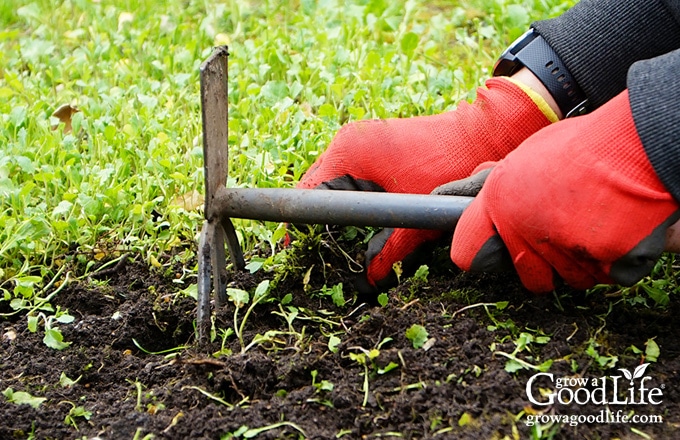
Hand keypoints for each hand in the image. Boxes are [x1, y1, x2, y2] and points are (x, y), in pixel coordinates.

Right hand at [297, 77, 552, 290]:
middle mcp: (348, 142)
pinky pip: (349, 175)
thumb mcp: (415, 213)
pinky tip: (361, 219)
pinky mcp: (373, 144)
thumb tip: (370, 279)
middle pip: (315, 187)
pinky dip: (350, 197)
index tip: (299, 251)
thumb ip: (389, 250)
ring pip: (332, 182)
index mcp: (349, 153)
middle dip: (317, 220)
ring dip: (334, 209)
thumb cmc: (449, 165)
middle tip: (320, 252)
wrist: (482, 132)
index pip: (307, 193)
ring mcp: (360, 140)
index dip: (300, 226)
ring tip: (339, 240)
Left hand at [450, 90, 679, 292]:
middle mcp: (524, 230)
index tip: (492, 251)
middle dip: (546, 266)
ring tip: (598, 223)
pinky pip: (605, 276)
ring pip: (570, 278)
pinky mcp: (602, 263)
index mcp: (499, 202)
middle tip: (565, 240)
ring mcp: (562, 250)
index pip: (466, 253)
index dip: (479, 254)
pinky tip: (620, 229)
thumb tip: (471, 183)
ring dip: (583, 261)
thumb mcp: (531, 152)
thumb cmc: (587, 143)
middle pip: (530, 279)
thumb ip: (502, 179)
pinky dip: (615, 262)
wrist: (639, 142)